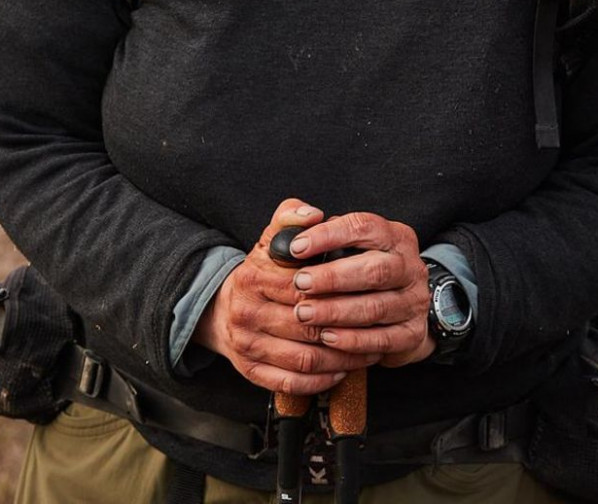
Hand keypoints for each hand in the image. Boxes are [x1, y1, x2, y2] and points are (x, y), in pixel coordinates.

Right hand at [194, 199, 380, 394]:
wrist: (222, 309)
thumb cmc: (259, 272)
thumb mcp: (270, 238)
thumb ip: (291, 218)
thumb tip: (314, 214)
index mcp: (252, 278)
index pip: (301, 287)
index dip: (334, 291)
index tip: (364, 291)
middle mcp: (246, 313)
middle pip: (306, 326)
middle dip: (344, 328)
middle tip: (375, 327)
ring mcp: (248, 346)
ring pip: (304, 359)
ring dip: (340, 359)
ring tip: (367, 351)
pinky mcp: (252, 372)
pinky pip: (292, 383)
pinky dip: (321, 380)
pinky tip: (342, 370)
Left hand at [280, 210, 433, 368]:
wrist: (399, 306)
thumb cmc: (358, 267)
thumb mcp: (343, 240)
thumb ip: (317, 224)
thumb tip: (303, 218)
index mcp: (395, 236)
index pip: (364, 227)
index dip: (329, 236)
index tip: (297, 247)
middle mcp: (410, 267)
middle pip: (375, 270)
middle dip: (333, 278)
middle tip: (300, 283)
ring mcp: (414, 302)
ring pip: (376, 308)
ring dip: (336, 312)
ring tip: (304, 313)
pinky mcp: (412, 334)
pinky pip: (382, 340)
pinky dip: (352, 340)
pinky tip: (326, 337)